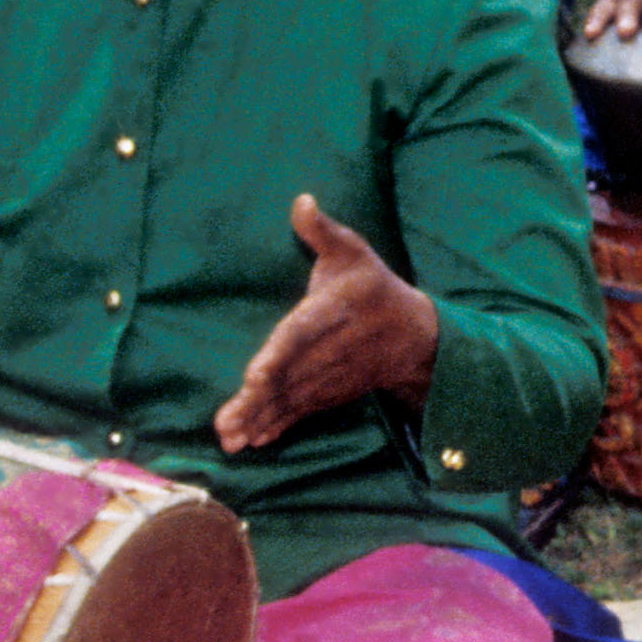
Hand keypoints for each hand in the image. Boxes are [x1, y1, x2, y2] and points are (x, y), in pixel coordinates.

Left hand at [217, 194, 441, 453]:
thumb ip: (323, 232)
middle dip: (257, 404)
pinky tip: (253, 441)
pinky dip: (278, 427)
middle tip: (227, 426)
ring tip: (231, 440)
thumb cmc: (374, 288)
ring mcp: (329, 377)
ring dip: (260, 422)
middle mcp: (329, 352)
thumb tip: (302, 201)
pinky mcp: (329, 392)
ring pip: (291, 402)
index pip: (300, 337)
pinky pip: (300, 412)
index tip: (253, 377)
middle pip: (288, 379)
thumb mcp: (355, 252)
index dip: (277, 358)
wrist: (415, 336)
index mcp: (331, 314)